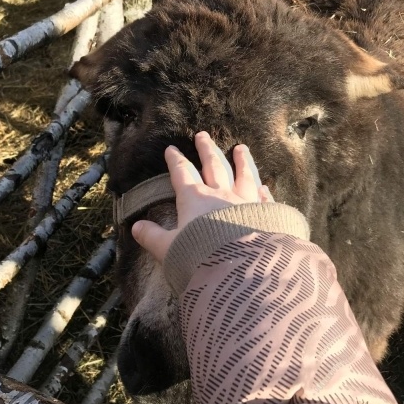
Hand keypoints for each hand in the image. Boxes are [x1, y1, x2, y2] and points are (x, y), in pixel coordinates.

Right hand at [131, 131, 272, 262]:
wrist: (240, 267)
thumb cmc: (200, 256)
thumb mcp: (168, 249)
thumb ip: (152, 237)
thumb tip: (136, 227)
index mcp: (195, 199)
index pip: (183, 174)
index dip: (175, 161)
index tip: (171, 149)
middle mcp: (221, 194)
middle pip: (213, 166)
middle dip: (206, 150)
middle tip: (203, 135)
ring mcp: (246, 202)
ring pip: (243, 174)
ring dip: (241, 160)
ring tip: (241, 148)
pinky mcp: (266, 214)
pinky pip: (264, 197)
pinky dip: (263, 190)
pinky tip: (264, 186)